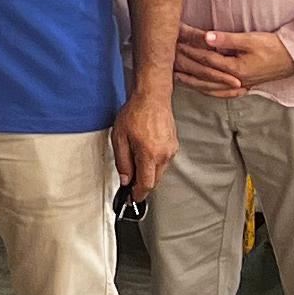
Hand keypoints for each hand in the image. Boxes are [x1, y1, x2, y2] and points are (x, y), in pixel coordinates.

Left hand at [113, 84, 177, 198]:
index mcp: (149, 154)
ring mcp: (171, 150)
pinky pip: (164, 161)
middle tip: (130, 182)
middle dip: (142, 184)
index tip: (132, 198)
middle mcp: (164, 154)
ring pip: (160, 171)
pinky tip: (145, 150)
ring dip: (148, 172)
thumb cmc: (135, 112)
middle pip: (155, 180)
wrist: (153, 97)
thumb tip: (125, 179)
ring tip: (136, 158)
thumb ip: (122, 161)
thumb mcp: (119, 137)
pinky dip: (154, 162)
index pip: (146, 184)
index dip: (138, 194)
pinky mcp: (174, 145)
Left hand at [174, 27, 293, 96]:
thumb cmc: (275, 47)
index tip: (175, 43)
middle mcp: (235, 81)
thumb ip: (227, 39)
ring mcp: (240, 86)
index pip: (205, 60)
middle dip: (185, 67)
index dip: (189, 50)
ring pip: (210, 87)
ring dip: (192, 82)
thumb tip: (206, 37)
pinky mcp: (244, 86)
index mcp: (235, 69)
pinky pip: (221, 93)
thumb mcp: (251, 40)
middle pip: (204, 75)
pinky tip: (201, 88)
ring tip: (176, 77)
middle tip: (169, 60)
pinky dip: (208, 90)